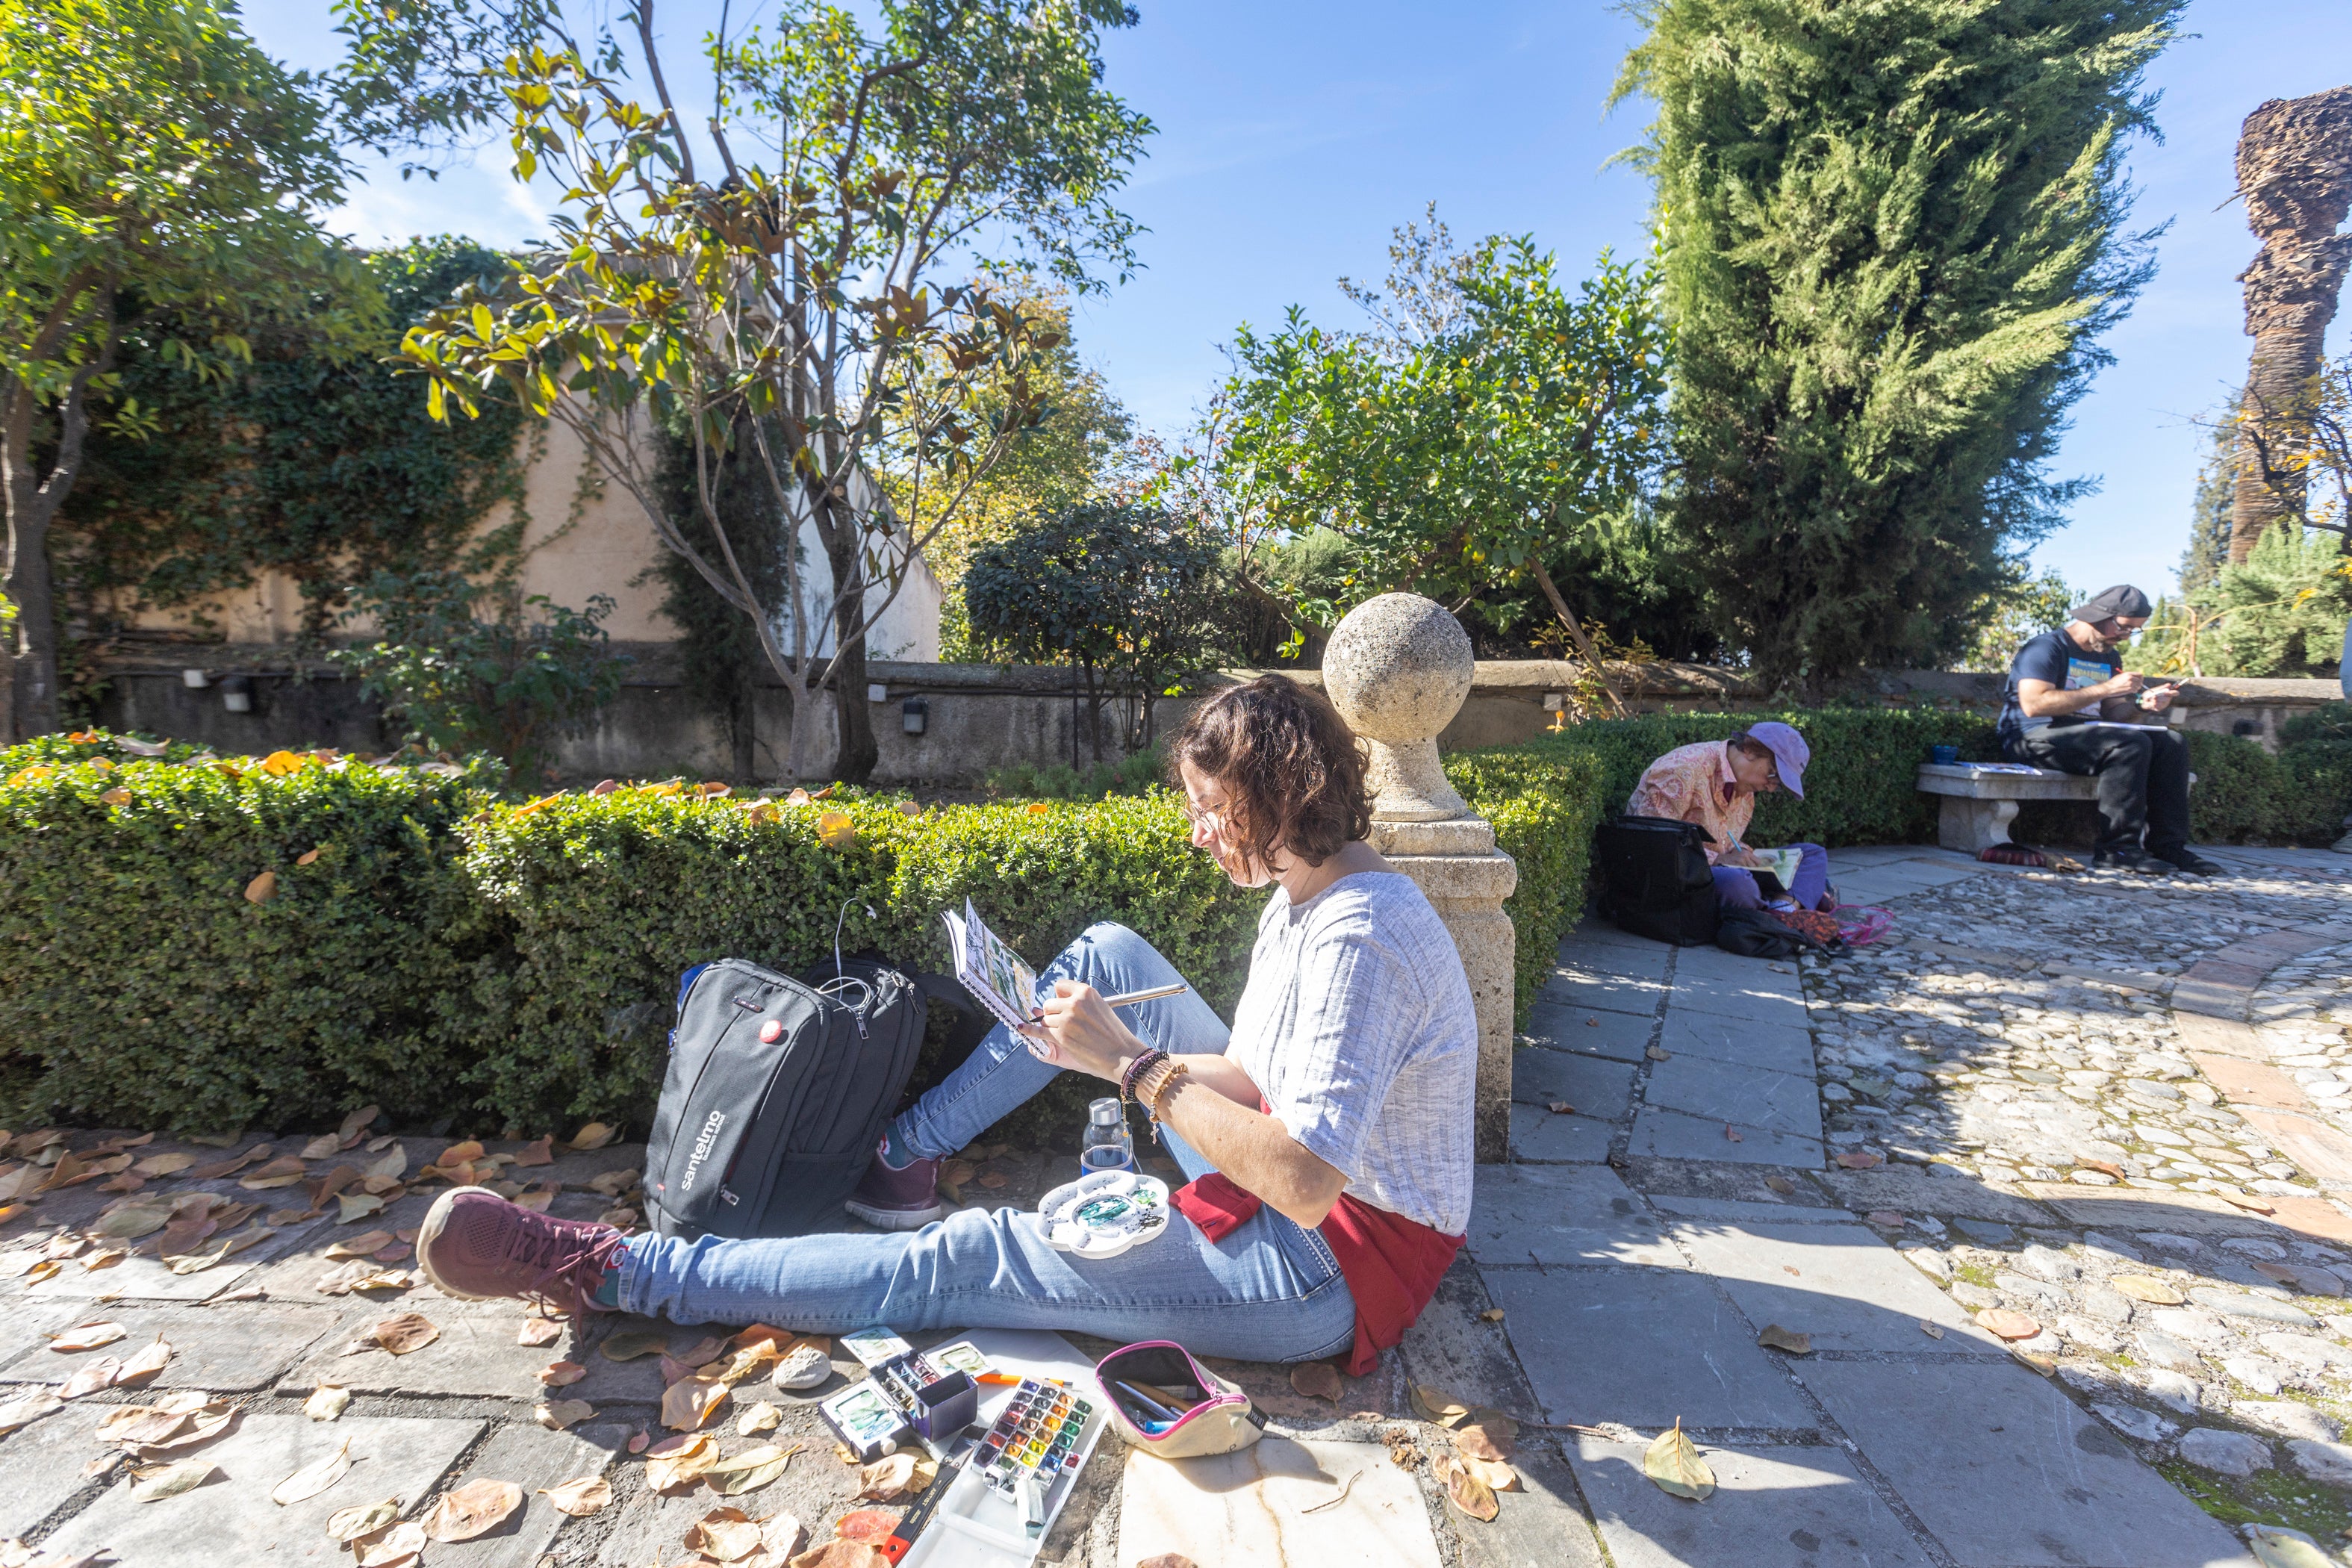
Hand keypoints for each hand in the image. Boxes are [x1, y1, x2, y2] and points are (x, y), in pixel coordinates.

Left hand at [1017, 979, 1139, 1081]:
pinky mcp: (1061, 1036)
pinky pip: (1039, 1031)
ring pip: (1045, 1019)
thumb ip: (1078, 1004)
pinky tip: (1021, 1028)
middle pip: (1049, 1003)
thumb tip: (1052, 1003)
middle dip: (1053, 1013)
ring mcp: (1067, 1019)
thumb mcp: (1100, 1009)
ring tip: (1068, 1036)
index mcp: (1086, 992)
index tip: (1062, 1006)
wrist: (1122, 1056)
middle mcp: (1075, 1003)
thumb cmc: (1113, 1034)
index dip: (1059, 997)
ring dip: (1051, 1027)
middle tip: (1066, 1025)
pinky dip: (1029, 1030)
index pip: (1059, 986)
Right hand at [2102, 671, 2147, 698]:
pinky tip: (2129, 691)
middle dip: (2139, 684)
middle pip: (2140, 681)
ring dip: (2136, 688)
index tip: (2140, 680)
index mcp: (2128, 674)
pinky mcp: (2129, 689)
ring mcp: (2130, 684)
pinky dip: (2134, 691)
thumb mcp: (2120, 676)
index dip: (2141, 678)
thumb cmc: (2113, 682)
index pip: (2140, 675)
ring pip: (2138, 686)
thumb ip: (2128, 676)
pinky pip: (2135, 690)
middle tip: (2136, 686)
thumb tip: (2134, 677)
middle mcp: (2130, 678)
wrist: (2109, 688)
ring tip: (2131, 688)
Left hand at [2139, 683, 2176, 712]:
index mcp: (2168, 693)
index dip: (2173, 692)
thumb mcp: (2155, 689)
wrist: (2143, 700)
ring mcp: (2164, 704)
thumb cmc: (2150, 694)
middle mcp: (2167, 699)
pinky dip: (2153, 703)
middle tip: (2154, 695)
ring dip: (2155, 700)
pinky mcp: (2159, 708)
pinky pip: (2158, 706)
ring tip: (2151, 699)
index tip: (2166, 692)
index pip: (2175, 693)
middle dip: (2160, 696)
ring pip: (2162, 702)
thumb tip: (2169, 684)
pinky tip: (2151, 702)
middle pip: (2167, 698)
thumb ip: (2162, 688)